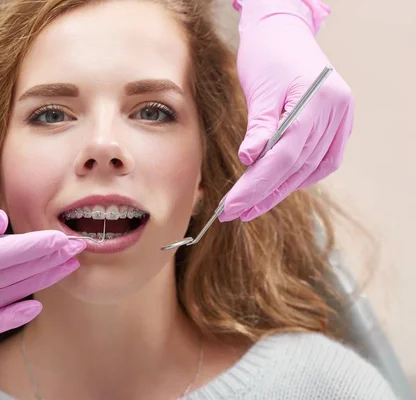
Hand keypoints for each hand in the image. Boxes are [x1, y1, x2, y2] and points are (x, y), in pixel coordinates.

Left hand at [220, 0, 353, 221]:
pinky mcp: (336, 123)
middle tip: (235, 213)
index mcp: (318, 102)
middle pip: (296, 166)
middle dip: (264, 193)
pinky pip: (320, 160)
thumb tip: (249, 161)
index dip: (257, 185)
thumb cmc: (267, 55)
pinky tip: (277, 188)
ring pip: (309, 167)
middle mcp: (336, 112)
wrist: (283, 32)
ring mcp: (340, 118)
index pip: (284, 156)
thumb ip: (259, 127)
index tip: (233, 205)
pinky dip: (297, 176)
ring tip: (250, 207)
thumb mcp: (259, 90)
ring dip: (279, 190)